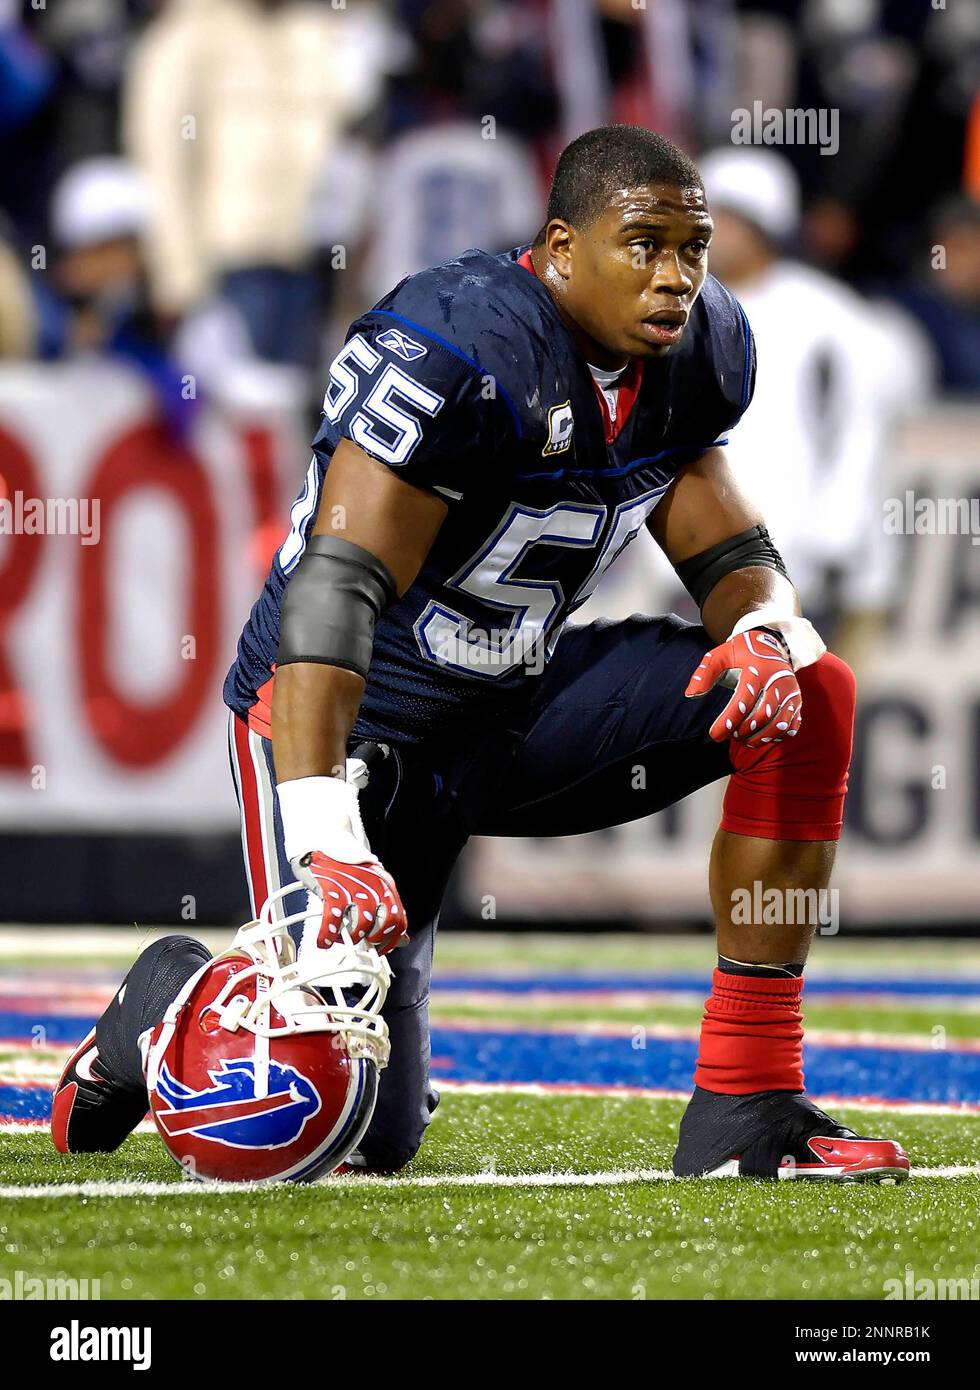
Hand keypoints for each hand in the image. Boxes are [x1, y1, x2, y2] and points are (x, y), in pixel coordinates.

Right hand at [292, 850, 407, 953]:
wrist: (324, 836)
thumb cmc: (346, 865)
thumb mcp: (372, 885)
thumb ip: (387, 911)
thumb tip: (403, 940)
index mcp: (385, 886)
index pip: (399, 920)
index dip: (391, 940)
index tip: (381, 949)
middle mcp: (373, 886)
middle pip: (384, 923)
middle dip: (374, 940)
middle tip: (361, 944)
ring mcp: (353, 886)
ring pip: (362, 924)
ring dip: (352, 938)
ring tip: (341, 939)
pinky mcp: (331, 888)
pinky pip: (333, 919)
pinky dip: (328, 935)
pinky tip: (323, 941)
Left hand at [685, 627, 801, 747]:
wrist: (771, 642)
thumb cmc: (741, 652)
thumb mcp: (718, 655)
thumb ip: (704, 673)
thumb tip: (690, 694)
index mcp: (757, 670)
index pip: (744, 701)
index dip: (728, 721)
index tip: (715, 735)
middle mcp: (778, 682)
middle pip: (762, 716)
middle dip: (743, 731)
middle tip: (729, 736)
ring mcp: (790, 692)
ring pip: (779, 724)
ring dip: (760, 738)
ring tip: (743, 740)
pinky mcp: (797, 701)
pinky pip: (792, 726)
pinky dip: (777, 736)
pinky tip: (762, 736)